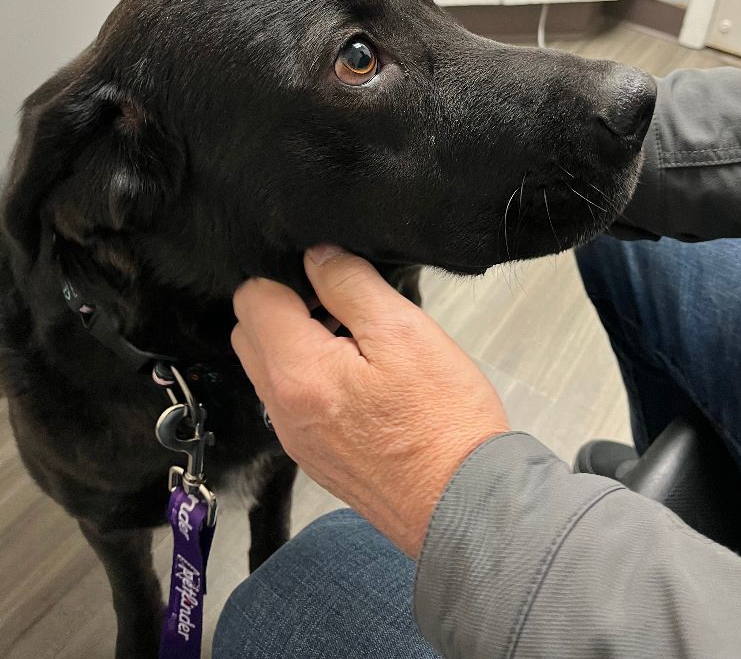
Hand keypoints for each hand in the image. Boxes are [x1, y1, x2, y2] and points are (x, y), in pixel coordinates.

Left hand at [232, 246, 509, 557]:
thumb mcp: (404, 331)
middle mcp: (282, 409)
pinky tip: (362, 380)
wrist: (467, 507)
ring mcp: (296, 439)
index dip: (288, 274)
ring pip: (270, 369)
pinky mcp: (315, 457)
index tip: (331, 279)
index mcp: (297, 372)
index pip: (252, 297)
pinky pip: (292, 401)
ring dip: (298, 343)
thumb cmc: (443, 419)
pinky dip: (312, 378)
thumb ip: (351, 285)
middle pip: (251, 333)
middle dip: (284, 308)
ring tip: (358, 342)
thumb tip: (317, 255)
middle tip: (343, 307)